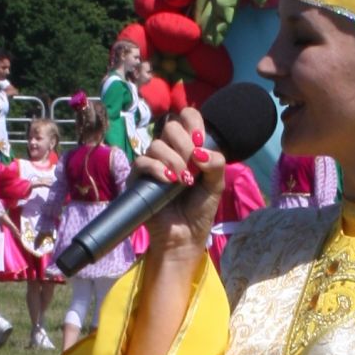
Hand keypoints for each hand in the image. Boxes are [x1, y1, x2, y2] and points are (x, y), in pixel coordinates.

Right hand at [141, 106, 223, 258]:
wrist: (185, 236)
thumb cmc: (199, 210)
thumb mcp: (216, 185)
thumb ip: (216, 164)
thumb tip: (200, 152)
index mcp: (188, 147)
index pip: (187, 117)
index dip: (193, 122)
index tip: (200, 141)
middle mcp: (169, 151)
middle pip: (171, 127)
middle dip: (185, 146)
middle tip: (193, 168)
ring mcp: (153, 163)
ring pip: (157, 144)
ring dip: (174, 161)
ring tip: (183, 181)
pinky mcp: (138, 178)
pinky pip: (142, 162)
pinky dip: (157, 168)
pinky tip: (168, 180)